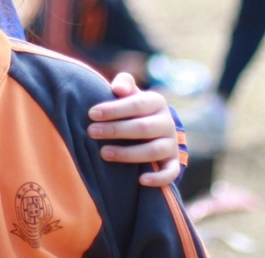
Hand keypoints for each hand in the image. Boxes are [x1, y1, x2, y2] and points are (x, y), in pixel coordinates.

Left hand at [87, 73, 180, 187]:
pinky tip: (141, 180)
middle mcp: (167, 123)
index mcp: (156, 102)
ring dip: (128, 154)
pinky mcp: (173, 162)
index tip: (91, 114)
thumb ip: (124, 84)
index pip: (136, 105)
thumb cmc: (133, 108)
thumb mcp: (130, 93)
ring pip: (153, 151)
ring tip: (103, 153)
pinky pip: (171, 172)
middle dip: (115, 130)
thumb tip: (118, 88)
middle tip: (91, 132)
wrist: (155, 126)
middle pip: (143, 128)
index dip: (114, 109)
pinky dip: (158, 178)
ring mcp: (171, 144)